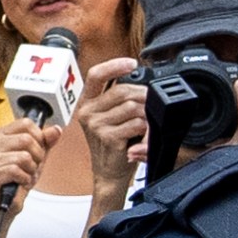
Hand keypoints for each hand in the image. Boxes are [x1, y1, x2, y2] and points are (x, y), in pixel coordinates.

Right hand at [0, 121, 51, 218]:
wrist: (7, 201)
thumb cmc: (19, 177)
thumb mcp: (37, 155)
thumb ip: (46, 141)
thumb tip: (56, 130)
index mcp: (1, 135)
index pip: (25, 124)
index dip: (38, 137)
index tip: (36, 150)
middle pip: (26, 140)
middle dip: (37, 156)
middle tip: (32, 166)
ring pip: (23, 157)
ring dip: (31, 170)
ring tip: (25, 175)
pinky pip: (16, 171)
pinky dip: (24, 179)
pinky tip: (20, 182)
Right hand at [74, 59, 147, 211]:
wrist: (110, 174)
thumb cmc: (115, 145)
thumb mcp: (111, 118)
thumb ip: (119, 100)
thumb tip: (140, 81)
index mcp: (87, 103)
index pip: (96, 75)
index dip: (114, 65)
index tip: (132, 63)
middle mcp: (87, 112)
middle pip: (123, 90)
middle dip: (143, 97)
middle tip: (150, 110)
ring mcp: (95, 125)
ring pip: (132, 107)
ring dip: (147, 116)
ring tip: (146, 127)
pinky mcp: (107, 136)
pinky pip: (136, 123)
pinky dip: (147, 130)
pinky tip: (144, 138)